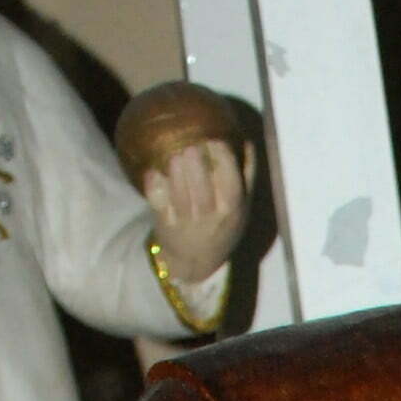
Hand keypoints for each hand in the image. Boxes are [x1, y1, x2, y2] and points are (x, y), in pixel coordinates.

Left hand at [143, 134, 248, 287]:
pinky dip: (155, 186)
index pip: (230, 182)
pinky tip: (154, 171)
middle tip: (190, 146)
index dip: (223, 158)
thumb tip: (247, 142)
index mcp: (231, 208)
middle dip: (197, 165)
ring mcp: (186, 221)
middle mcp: (210, 216)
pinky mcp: (165, 223)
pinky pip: (159, 204)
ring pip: (181, 196)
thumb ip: (247, 176)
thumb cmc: (222, 226)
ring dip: (177, 174)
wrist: (197, 261)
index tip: (214, 140)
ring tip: (174, 155)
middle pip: (203, 190)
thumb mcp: (242, 206)